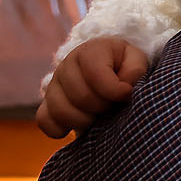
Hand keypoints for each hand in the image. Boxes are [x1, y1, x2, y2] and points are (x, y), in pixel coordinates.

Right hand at [36, 36, 151, 137]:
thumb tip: (125, 87)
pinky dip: (60, 129)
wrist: (107, 71)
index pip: (95, 74)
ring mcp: (54, 86)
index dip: (114, 90)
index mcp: (89, 52)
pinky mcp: (47, 104)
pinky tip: (77, 127)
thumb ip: (135, 70)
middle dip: (102, 107)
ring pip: (61, 111)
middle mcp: (66, 66)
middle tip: (112, 106)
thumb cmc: (123, 66)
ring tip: (98, 118)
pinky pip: (44, 121)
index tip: (126, 94)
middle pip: (80, 97)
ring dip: (84, 121)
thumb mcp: (135, 61)